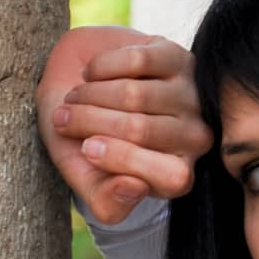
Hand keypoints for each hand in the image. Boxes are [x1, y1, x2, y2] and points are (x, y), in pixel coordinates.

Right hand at [36, 26, 212, 225]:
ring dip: (90, 94)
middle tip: (63, 118)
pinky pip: (137, 61)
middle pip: (141, 130)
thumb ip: (106, 202)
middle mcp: (195, 138)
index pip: (170, 176)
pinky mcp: (177, 57)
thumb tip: (135, 188)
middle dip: (90, 122)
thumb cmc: (80, 139)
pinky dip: (101, 67)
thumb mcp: (85, 178)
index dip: (121, 160)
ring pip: (136, 95)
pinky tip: (91, 74)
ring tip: (74, 97)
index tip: (84, 148)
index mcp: (178, 177)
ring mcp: (191, 95)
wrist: (71, 88)